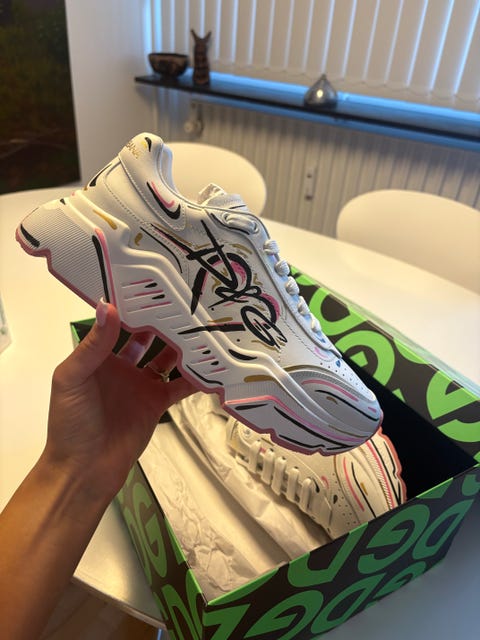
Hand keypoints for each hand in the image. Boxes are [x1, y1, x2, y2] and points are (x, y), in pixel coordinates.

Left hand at [43, 299, 195, 502]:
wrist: (85, 469)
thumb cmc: (70, 423)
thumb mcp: (73, 379)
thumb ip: (93, 345)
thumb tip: (107, 307)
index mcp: (98, 356)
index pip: (117, 324)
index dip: (132, 307)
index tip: (151, 286)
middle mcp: (121, 366)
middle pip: (147, 337)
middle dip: (162, 322)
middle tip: (184, 301)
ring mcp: (141, 385)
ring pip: (166, 359)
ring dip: (181, 345)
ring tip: (201, 326)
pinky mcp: (157, 404)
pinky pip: (179, 386)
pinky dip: (195, 377)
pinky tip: (210, 365)